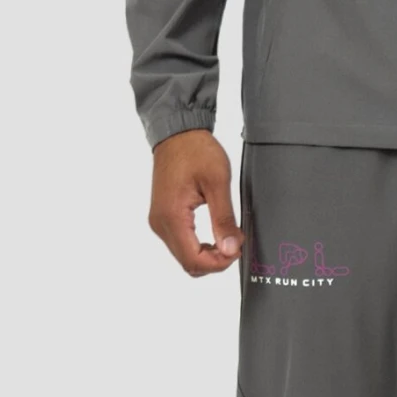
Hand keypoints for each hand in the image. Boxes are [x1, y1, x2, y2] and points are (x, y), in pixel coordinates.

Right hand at [148, 130, 243, 275]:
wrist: (178, 133)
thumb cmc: (196, 151)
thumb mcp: (218, 182)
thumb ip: (224, 219)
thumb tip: (231, 249)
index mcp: (171, 217)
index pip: (194, 260)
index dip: (219, 263)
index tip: (238, 249)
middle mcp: (160, 223)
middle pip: (187, 263)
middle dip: (215, 262)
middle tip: (236, 244)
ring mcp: (159, 221)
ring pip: (183, 256)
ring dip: (207, 255)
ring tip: (228, 238)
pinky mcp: (163, 217)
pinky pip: (180, 244)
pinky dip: (198, 246)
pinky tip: (215, 235)